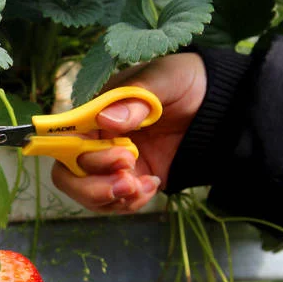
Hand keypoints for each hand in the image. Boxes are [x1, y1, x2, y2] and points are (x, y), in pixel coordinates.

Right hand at [52, 53, 206, 212]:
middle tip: (127, 177)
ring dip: (111, 197)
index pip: (63, 137)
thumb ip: (135, 97)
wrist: (219, 107)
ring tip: (143, 186)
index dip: (72, 152)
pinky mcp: (130, 182)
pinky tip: (152, 186)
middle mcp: (96, 141)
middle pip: (68, 174)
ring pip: (88, 194)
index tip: (107, 157)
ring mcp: (112, 164)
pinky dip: (130, 202)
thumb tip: (105, 120)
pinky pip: (115, 202)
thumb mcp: (163, 79)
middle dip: (92, 184)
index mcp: (94, 112)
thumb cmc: (185, 83)